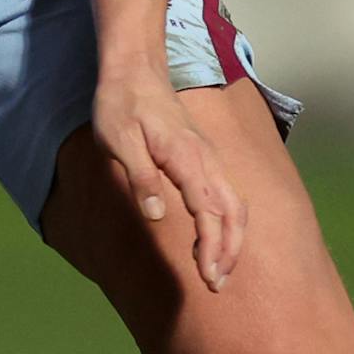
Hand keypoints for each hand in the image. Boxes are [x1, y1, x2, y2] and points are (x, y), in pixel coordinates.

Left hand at [93, 79, 243, 288]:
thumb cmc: (121, 105)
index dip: (211, 247)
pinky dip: (225, 222)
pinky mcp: (204, 158)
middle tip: (216, 285)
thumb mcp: (118, 140)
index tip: (208, 277)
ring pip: (235, 205)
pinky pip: (226, 195)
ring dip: (231, 240)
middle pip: (233, 212)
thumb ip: (139, 177)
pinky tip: (207, 240)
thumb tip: (154, 215)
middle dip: (229, 251)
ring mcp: (208, 158)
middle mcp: (205, 159)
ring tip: (217, 271)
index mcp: (186, 158)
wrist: (134, 68)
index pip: (208, 211)